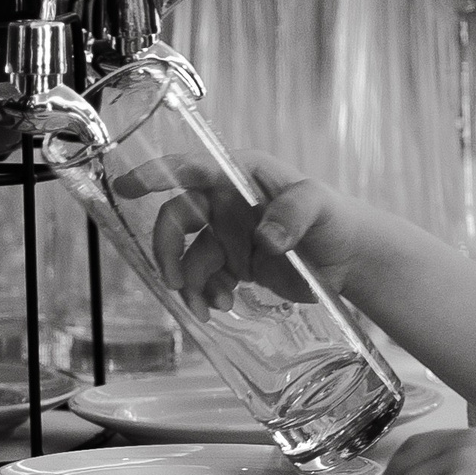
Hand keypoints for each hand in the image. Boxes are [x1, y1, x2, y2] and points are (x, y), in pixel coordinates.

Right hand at [105, 150, 368, 313]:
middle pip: (177, 218)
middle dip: (167, 249)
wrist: (348, 259)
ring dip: (189, 282)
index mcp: (239, 174)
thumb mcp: (321, 206)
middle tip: (174, 280)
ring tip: (212, 306)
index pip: (191, 168)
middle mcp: (224, 202)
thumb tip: (265, 237)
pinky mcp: (232, 264)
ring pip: (187, 257)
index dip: (155, 174)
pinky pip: (203, 280)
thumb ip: (295, 212)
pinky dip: (205, 295)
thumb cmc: (335, 219)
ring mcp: (225, 235)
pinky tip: (221, 306)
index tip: (127, 187)